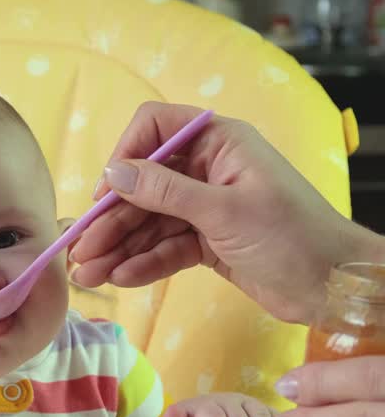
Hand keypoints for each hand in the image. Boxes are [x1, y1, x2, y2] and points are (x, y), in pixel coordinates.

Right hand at [69, 102, 376, 323]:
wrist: (335, 287)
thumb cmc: (292, 237)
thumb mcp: (226, 211)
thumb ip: (166, 192)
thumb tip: (114, 172)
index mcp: (219, 143)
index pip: (155, 128)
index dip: (125, 156)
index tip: (105, 193)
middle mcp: (207, 169)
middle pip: (143, 185)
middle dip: (112, 219)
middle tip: (81, 251)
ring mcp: (205, 206)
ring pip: (149, 221)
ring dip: (119, 246)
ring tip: (90, 275)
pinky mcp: (207, 240)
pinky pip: (165, 246)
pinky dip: (143, 262)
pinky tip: (121, 278)